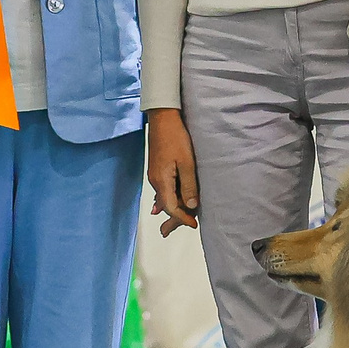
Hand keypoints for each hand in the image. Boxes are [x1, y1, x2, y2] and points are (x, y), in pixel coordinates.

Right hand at [146, 108, 199, 235]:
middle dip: (175, 218)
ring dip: (173, 208)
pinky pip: (163, 189)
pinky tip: (167, 203)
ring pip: (165, 197)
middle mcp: (155, 181)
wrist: (163, 118)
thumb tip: (191, 206)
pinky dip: (168, 198)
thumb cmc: (175, 137)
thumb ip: (189, 185)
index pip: (171, 208)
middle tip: (183, 228)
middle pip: (166, 205)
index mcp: (162, 181)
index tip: (194, 225)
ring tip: (182, 218)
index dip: (182, 218)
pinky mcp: (157, 169)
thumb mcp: (187, 162)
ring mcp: (154, 175)